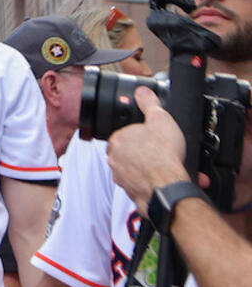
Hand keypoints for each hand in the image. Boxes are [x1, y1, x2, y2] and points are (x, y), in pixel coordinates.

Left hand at [107, 87, 191, 214]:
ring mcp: (122, 178)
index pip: (125, 135)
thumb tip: (142, 92)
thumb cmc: (163, 155)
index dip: (142, 137)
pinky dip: (156, 184)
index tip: (154, 140)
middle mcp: (115, 160)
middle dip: (149, 155)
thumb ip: (149, 104)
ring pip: (138, 171)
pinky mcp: (132, 194)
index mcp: (117, 140)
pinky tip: (169, 182)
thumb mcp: (160, 119)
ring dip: (155, 171)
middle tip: (165, 155)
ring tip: (172, 169)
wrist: (168, 187)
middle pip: (132, 154)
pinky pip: (144, 187)